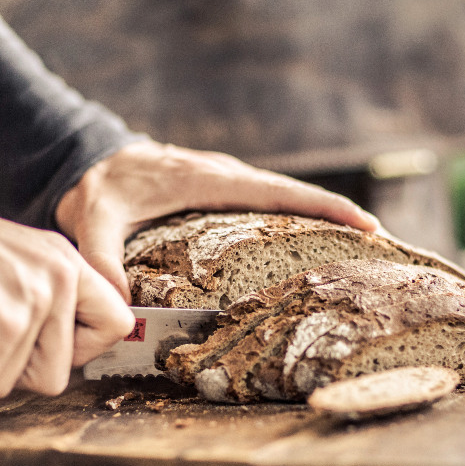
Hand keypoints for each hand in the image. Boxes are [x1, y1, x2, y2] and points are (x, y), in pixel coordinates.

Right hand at [0, 189, 133, 400]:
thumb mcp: (14, 261)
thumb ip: (45, 300)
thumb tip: (63, 359)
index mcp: (67, 262)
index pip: (118, 323)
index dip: (85, 350)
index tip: (49, 348)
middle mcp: (59, 278)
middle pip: (59, 374)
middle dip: (13, 369)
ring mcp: (33, 302)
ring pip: (14, 384)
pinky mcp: (1, 329)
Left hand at [55, 140, 379, 298]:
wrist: (86, 155)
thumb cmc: (96, 185)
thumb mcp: (92, 220)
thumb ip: (102, 260)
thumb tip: (120, 310)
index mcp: (207, 180)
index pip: (278, 192)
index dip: (325, 207)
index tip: (366, 225)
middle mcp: (224, 174)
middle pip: (294, 193)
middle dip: (337, 213)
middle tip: (377, 243)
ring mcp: (223, 178)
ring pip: (283, 195)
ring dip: (319, 214)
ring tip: (354, 244)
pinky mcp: (217, 187)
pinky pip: (266, 200)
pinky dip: (293, 214)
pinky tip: (303, 239)